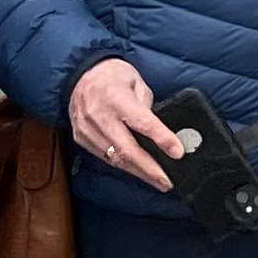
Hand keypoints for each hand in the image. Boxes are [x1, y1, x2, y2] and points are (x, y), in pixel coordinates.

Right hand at [68, 57, 182, 192]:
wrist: (79, 74)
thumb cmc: (112, 76)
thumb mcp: (137, 82)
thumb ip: (148, 107)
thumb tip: (160, 133)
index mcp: (116, 97)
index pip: (142, 122)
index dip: (161, 139)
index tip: (178, 152)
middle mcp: (99, 115)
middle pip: (127, 149)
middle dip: (150, 169)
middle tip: (168, 182)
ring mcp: (87, 129)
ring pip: (115, 158)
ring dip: (138, 172)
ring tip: (157, 181)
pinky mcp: (81, 138)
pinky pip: (104, 157)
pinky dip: (123, 165)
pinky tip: (137, 170)